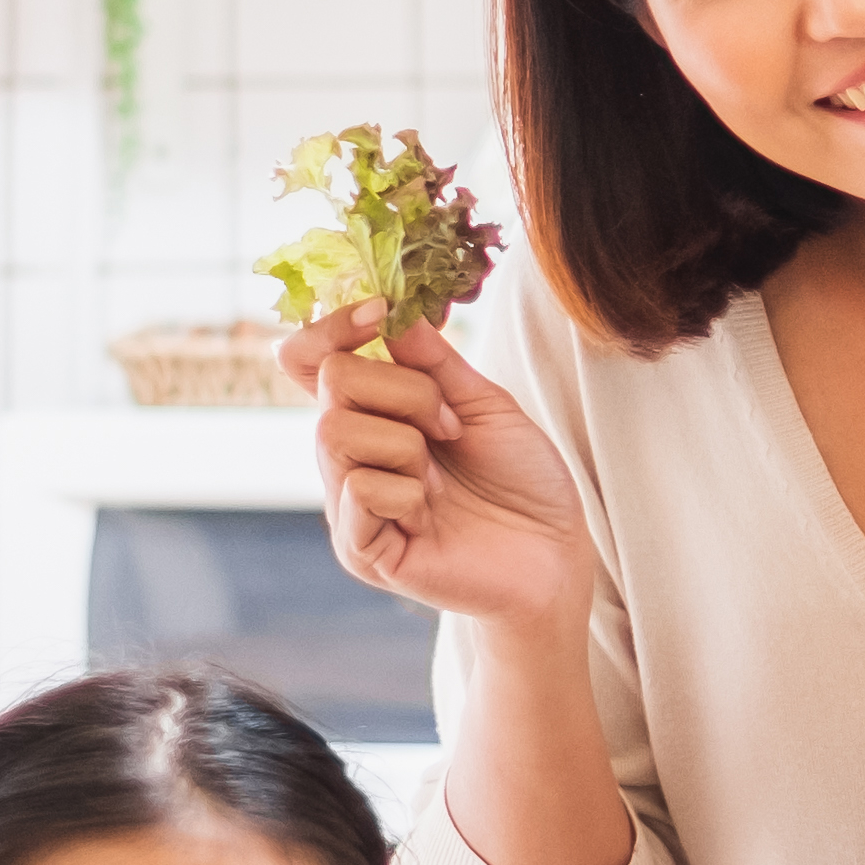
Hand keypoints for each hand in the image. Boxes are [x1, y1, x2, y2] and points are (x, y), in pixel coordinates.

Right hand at [288, 302, 589, 635]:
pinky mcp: (361, 549)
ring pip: (335, 432)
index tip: (379, 312)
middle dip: (404, 389)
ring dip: (406, 441)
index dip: (331, 326)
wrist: (555, 554)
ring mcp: (348, 504)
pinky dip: (404, 490)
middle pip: (331, 382)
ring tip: (441, 475)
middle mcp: (348, 456)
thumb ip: (434, 362)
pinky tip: (429, 513)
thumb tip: (390, 310)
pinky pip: (358, 488)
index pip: (309, 360)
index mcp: (371, 416)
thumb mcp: (483, 404)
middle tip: (450, 427)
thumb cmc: (522, 481)